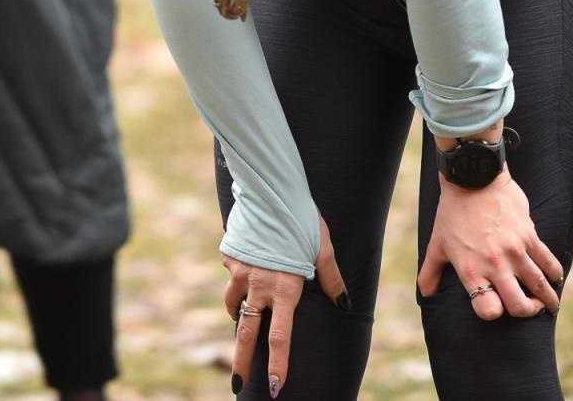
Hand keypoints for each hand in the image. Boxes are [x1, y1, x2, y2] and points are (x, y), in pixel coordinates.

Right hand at [223, 215, 347, 396]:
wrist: (268, 190)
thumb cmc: (301, 217)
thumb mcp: (322, 247)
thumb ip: (330, 277)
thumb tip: (343, 302)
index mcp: (285, 288)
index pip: (280, 337)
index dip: (278, 364)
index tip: (275, 385)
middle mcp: (259, 286)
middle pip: (246, 333)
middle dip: (242, 361)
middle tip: (237, 384)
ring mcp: (240, 272)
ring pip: (233, 305)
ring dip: (237, 317)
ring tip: (240, 320)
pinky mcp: (230, 257)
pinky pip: (232, 275)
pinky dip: (237, 280)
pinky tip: (246, 269)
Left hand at [416, 170, 562, 319]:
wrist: (473, 179)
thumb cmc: (452, 212)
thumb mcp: (437, 244)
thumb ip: (430, 272)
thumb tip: (426, 294)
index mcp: (471, 270)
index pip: (488, 309)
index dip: (493, 314)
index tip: (497, 308)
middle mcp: (494, 265)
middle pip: (519, 305)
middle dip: (528, 312)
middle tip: (531, 309)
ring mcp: (514, 251)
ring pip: (540, 286)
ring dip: (548, 299)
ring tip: (549, 303)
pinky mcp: (529, 236)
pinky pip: (549, 262)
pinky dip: (555, 274)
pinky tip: (555, 279)